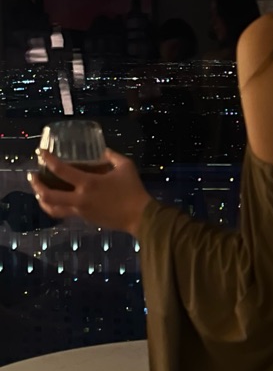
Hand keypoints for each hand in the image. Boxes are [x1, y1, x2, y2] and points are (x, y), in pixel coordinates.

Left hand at [28, 149, 152, 235]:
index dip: (48, 159)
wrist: (140, 216)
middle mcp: (79, 198)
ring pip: (52, 209)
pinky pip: (65, 213)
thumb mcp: (126, 166)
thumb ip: (112, 156)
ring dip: (42, 200)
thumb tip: (104, 151)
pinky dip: (57, 206)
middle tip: (34, 176)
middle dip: (36, 185)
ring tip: (39, 193)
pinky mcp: (85, 219)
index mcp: (88, 183)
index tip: (40, 153)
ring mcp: (81, 211)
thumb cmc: (133, 190)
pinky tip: (58, 201)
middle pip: (48, 195)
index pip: (60, 169)